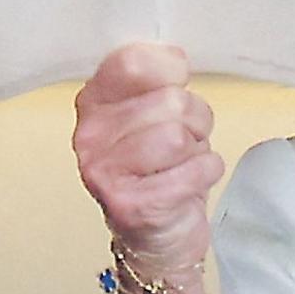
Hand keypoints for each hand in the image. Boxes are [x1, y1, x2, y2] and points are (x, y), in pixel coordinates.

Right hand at [73, 43, 222, 274]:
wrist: (158, 237)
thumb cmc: (162, 168)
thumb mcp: (156, 115)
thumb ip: (158, 81)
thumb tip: (172, 57)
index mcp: (94, 103)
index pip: (131, 63)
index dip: (169, 71)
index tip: (175, 84)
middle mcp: (90, 136)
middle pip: (170, 101)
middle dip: (194, 120)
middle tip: (182, 143)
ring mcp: (104, 172)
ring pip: (180, 135)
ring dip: (197, 149)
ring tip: (182, 163)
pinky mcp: (130, 205)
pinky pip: (195, 170)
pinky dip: (205, 174)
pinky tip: (187, 184)